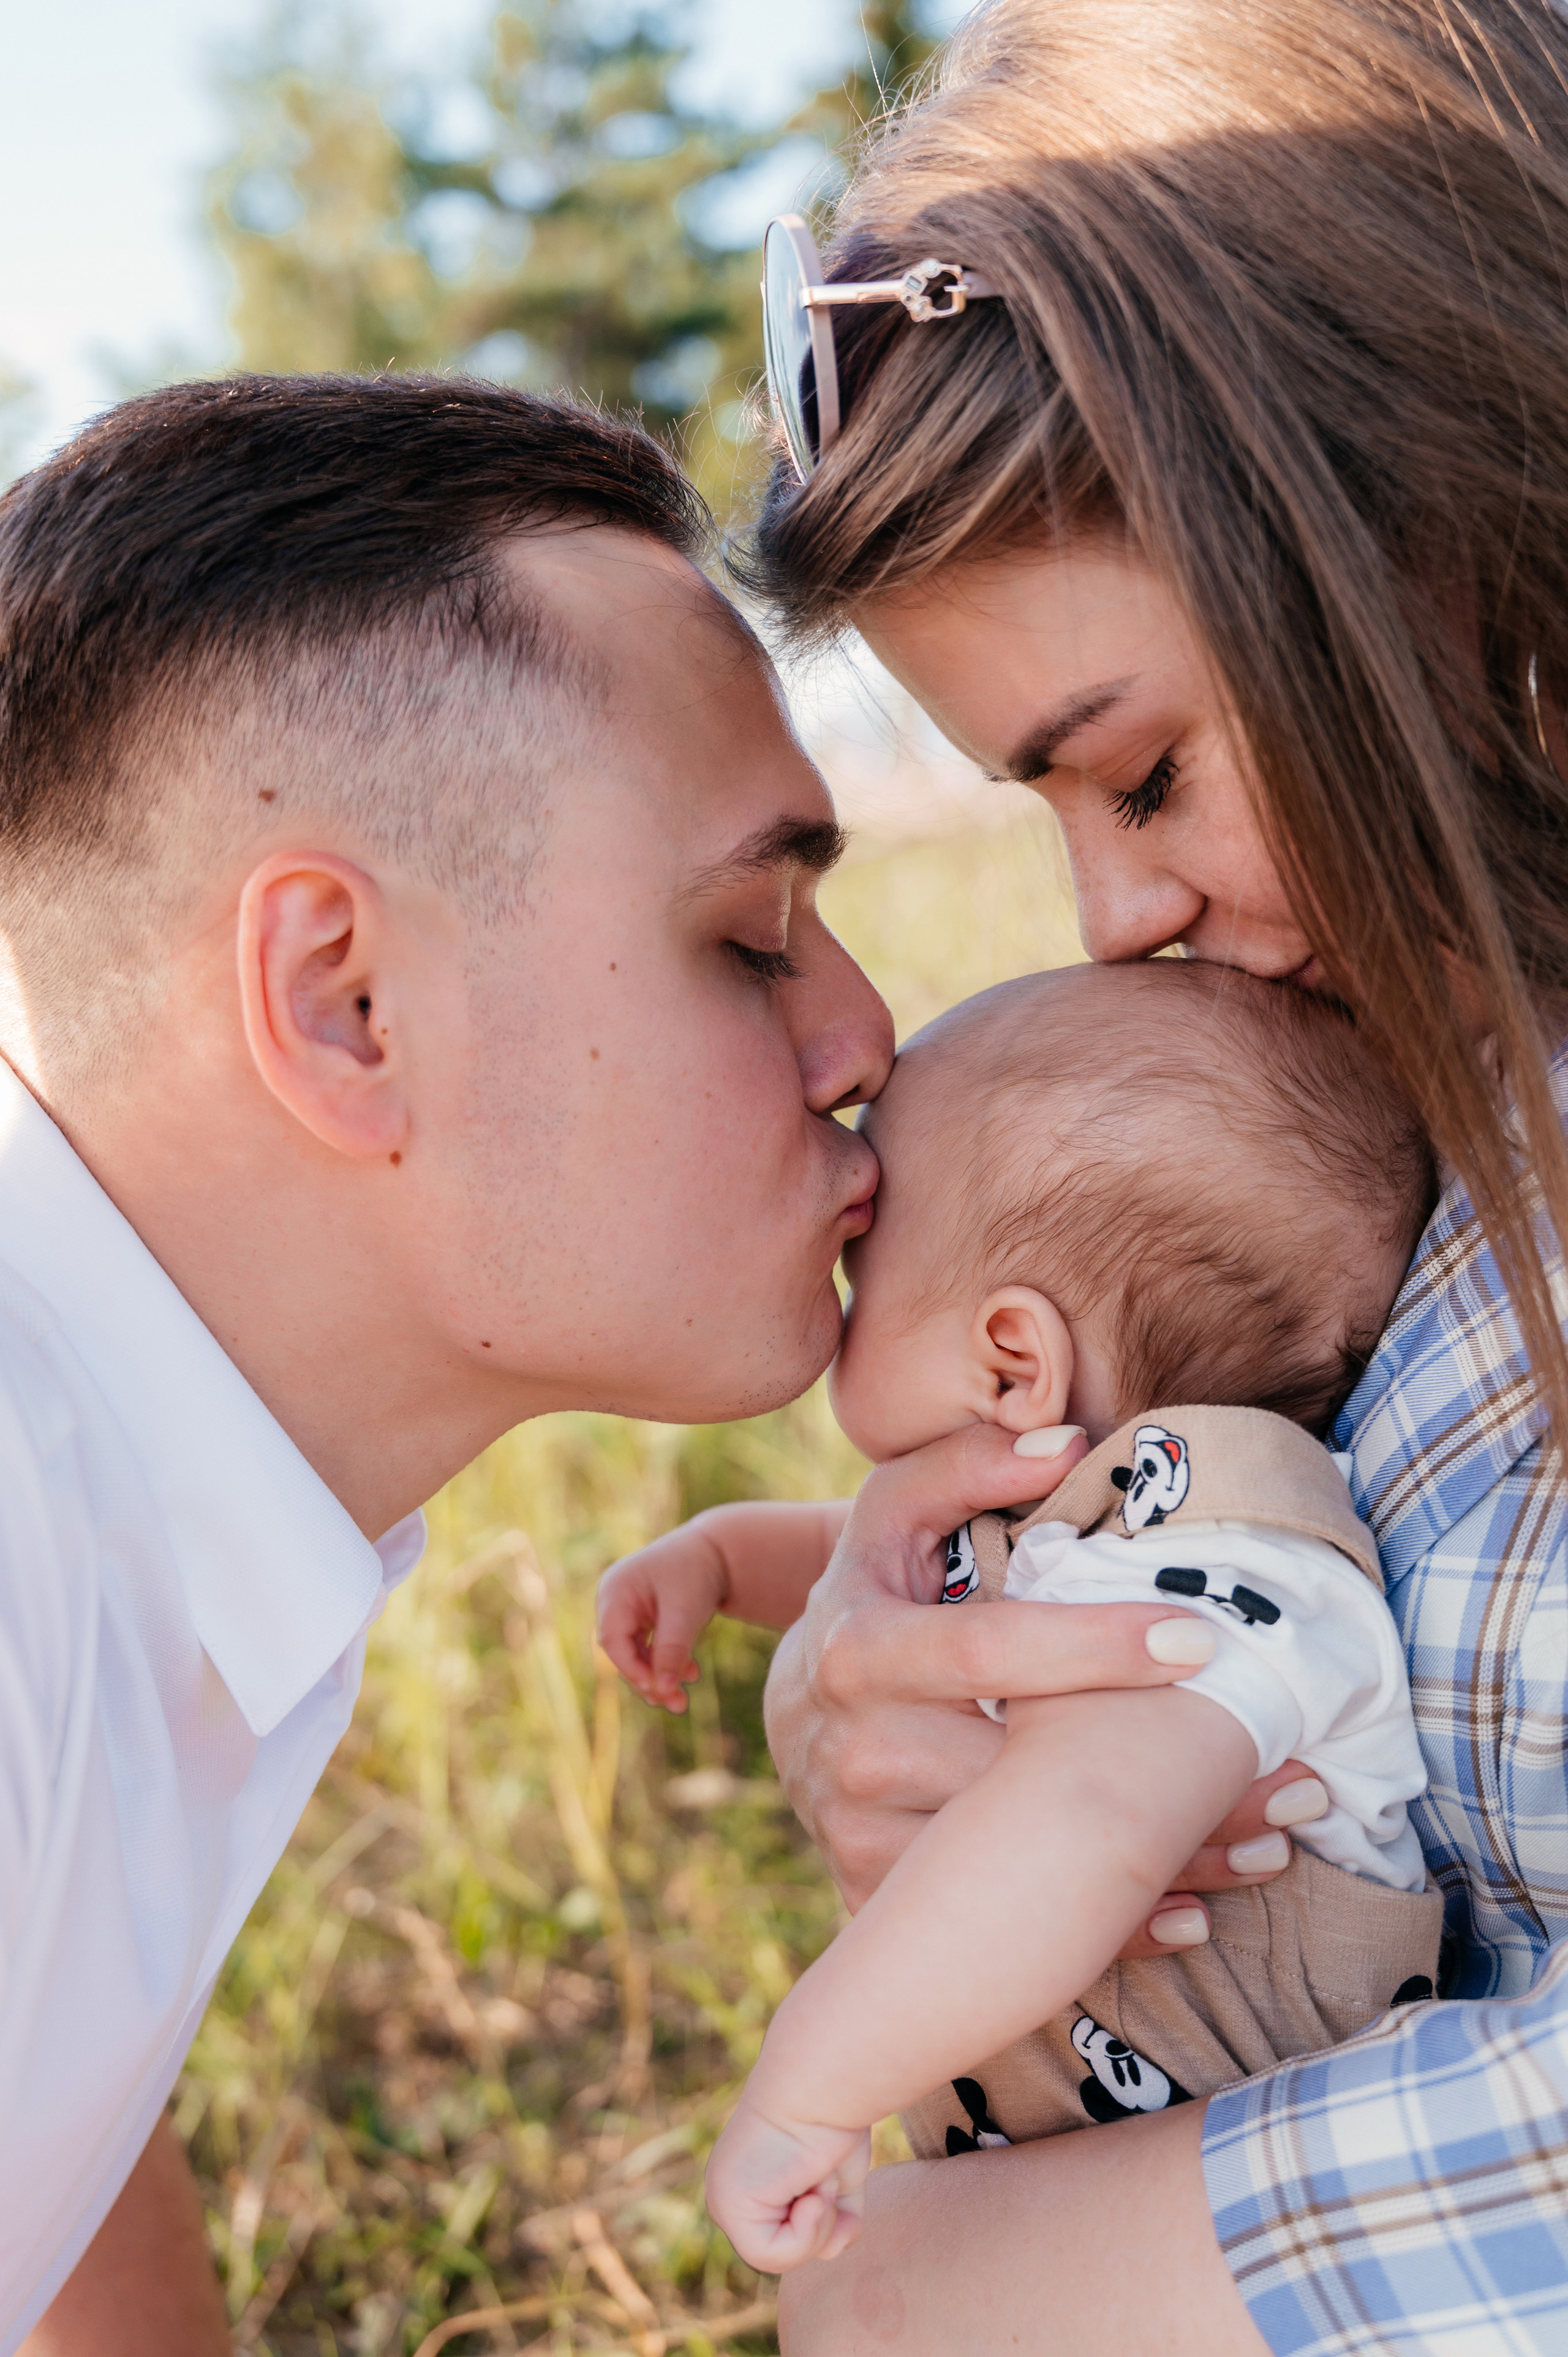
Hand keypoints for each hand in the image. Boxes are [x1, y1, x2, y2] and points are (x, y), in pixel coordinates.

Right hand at [597, 1522, 727, 1712]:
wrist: (720, 1550)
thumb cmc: (697, 1572)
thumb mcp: (685, 1612)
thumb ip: (672, 1650)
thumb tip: (662, 1690)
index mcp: (615, 1590)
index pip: (612, 1640)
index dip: (632, 1669)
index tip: (657, 1691)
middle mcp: (615, 1599)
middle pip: (624, 1651)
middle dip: (650, 1679)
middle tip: (678, 1705)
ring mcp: (628, 1607)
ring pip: (637, 1653)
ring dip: (660, 1676)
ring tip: (683, 1702)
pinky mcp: (644, 1615)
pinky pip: (649, 1646)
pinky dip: (668, 1661)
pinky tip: (691, 1673)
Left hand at [706, 2095, 869, 2274]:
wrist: (823, 2081)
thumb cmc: (834, 2119)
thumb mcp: (838, 2182)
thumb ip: (832, 2221)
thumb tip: (829, 2249)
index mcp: (748, 2182)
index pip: (788, 2237)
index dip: (823, 2220)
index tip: (826, 2175)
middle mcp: (729, 2191)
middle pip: (784, 2250)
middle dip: (821, 2223)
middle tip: (822, 2175)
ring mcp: (724, 2199)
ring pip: (780, 2259)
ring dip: (818, 2225)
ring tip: (815, 2177)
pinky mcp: (730, 2204)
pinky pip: (776, 2257)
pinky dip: (808, 2232)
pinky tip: (810, 2190)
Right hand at [763, 1423, 1321, 1940]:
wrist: (799, 1708)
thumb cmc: (876, 1592)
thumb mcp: (897, 1513)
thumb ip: (971, 1463)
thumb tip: (1066, 1439)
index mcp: (861, 1649)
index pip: (989, 1649)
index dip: (1094, 1646)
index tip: (1201, 1641)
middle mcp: (856, 1753)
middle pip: (1027, 1777)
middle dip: (1163, 1776)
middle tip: (1292, 1767)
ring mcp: (865, 1838)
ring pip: (1029, 1866)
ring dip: (1161, 1862)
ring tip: (1276, 1837)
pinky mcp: (881, 1900)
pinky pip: (1003, 1931)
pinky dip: (1104, 1932)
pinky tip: (1193, 1913)